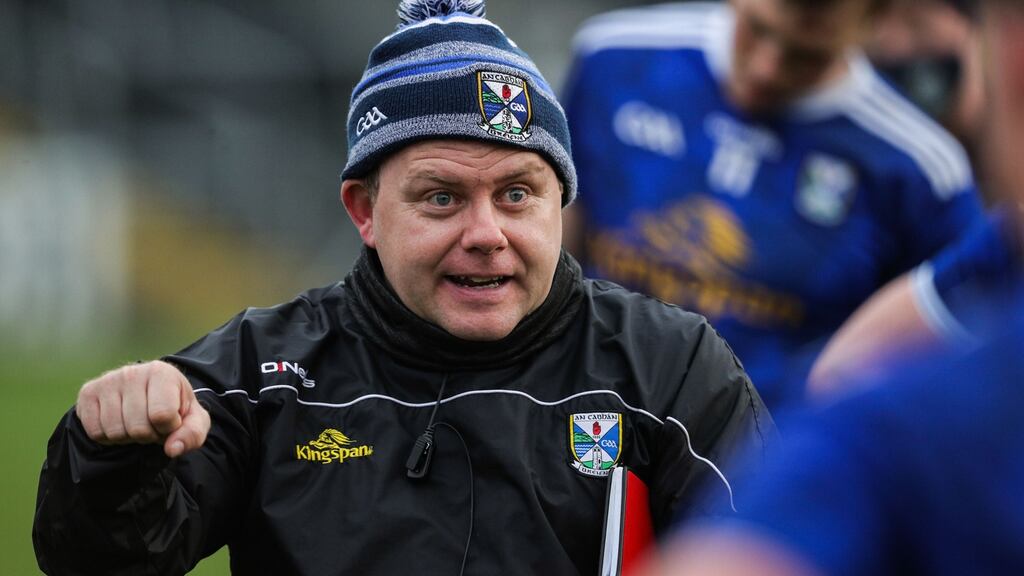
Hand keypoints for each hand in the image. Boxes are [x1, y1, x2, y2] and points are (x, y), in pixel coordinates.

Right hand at [75, 360, 209, 457]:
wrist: (149, 395)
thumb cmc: (175, 408)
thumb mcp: (194, 420)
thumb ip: (191, 435)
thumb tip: (172, 449)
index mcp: (161, 372)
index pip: (162, 415)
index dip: (168, 428)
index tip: (171, 420)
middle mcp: (131, 372)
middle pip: (137, 428)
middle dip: (148, 435)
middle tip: (152, 424)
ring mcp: (107, 381)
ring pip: (115, 432)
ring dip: (128, 437)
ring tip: (136, 423)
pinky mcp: (87, 393)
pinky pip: (95, 432)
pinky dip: (108, 437)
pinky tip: (119, 423)